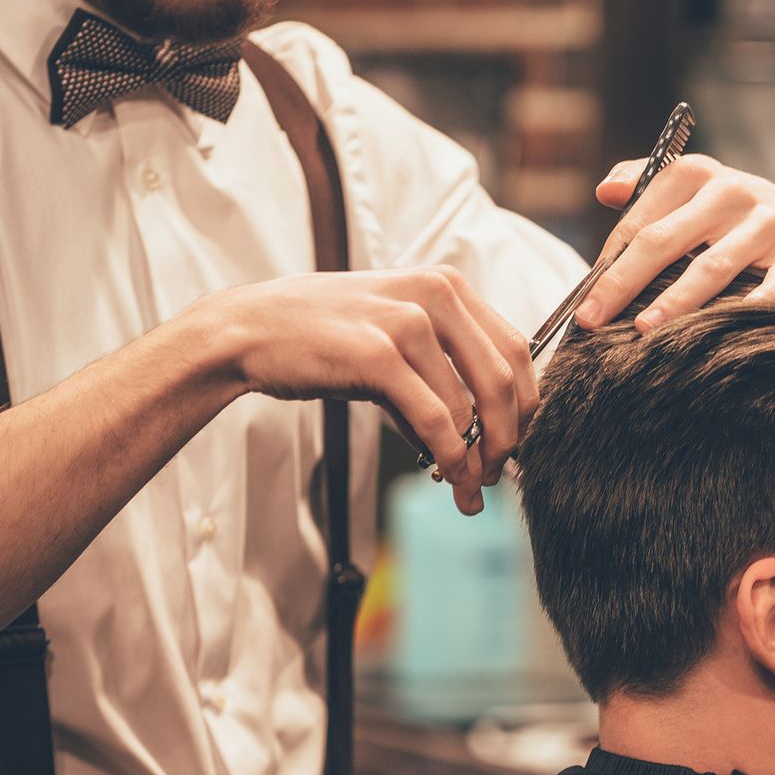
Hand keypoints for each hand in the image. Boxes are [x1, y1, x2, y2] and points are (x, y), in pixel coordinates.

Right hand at [184, 266, 532, 515]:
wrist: (248, 332)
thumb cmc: (322, 338)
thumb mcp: (393, 339)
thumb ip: (441, 378)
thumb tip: (482, 443)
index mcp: (447, 286)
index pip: (517, 351)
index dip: (526, 406)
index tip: (517, 444)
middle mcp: (435, 294)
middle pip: (506, 380)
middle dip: (509, 439)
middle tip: (499, 475)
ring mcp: (407, 322)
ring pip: (472, 407)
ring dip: (476, 458)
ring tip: (466, 488)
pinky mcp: (379, 355)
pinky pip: (435, 420)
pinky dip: (450, 457)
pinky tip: (446, 475)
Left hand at [574, 155, 774, 332]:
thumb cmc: (728, 218)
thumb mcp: (689, 192)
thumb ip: (643, 186)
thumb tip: (605, 191)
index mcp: (695, 174)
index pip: (640, 220)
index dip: (608, 263)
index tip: (583, 305)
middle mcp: (732, 190)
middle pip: (666, 240)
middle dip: (625, 282)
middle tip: (595, 320)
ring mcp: (771, 219)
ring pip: (714, 266)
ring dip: (677, 301)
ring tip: (646, 330)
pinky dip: (749, 311)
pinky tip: (722, 335)